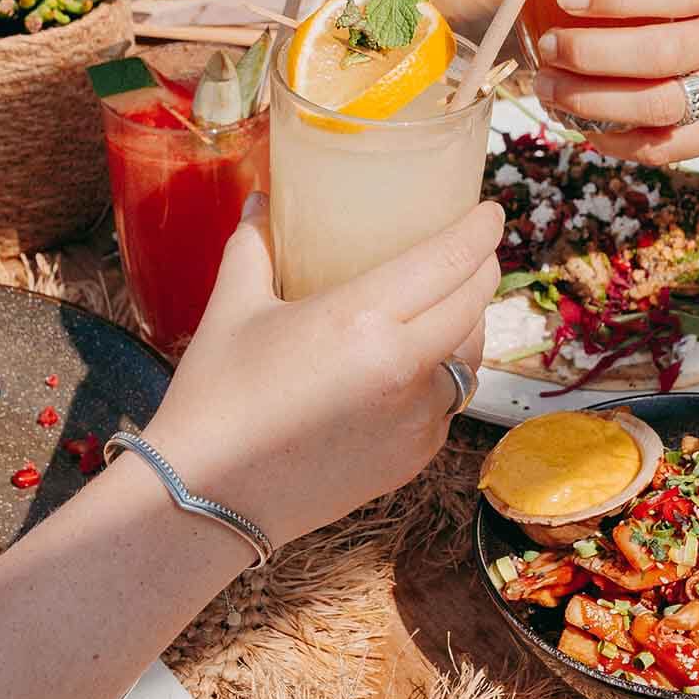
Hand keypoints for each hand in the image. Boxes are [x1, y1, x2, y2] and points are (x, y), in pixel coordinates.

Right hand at [147, 196, 502, 544]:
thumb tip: (262, 199)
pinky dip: (445, 374)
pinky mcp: (414, 457)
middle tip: (474, 249)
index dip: (481, 230)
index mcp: (363, 319)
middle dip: (483, 268)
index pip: (450, 260)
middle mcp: (404, 367)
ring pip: (471, 357)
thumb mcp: (233, 308)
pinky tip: (421, 364)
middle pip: (474, 303)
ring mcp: (416, 418)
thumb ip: (254, 245)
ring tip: (451, 303)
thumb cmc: (216, 397)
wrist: (207, 499)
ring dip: (470, 323)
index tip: (491, 212)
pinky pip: (450, 402)